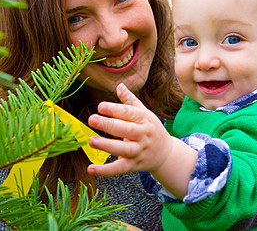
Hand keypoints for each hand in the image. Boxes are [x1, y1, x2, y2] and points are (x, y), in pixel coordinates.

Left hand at [87, 83, 196, 198]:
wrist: (166, 154)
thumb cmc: (150, 129)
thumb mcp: (144, 113)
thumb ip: (130, 101)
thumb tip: (119, 85)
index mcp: (144, 119)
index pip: (129, 113)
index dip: (115, 109)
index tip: (100, 106)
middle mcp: (143, 135)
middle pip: (126, 130)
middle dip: (109, 125)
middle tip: (91, 119)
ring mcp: (139, 151)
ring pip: (123, 149)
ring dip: (107, 146)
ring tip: (91, 141)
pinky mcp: (133, 166)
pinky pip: (119, 169)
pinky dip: (105, 171)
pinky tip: (90, 168)